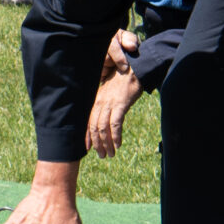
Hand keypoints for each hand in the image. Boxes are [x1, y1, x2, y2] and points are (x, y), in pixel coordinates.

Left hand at [86, 31, 142, 157]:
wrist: (136, 68)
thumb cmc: (125, 80)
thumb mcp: (112, 92)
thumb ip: (108, 104)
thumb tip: (107, 117)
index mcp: (97, 100)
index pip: (88, 121)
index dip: (87, 135)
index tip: (88, 147)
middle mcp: (100, 102)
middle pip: (93, 127)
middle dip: (97, 143)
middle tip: (102, 155)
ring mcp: (109, 103)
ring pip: (103, 128)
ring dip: (106, 143)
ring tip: (110, 154)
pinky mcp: (120, 104)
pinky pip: (115, 124)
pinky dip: (115, 136)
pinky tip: (118, 145)